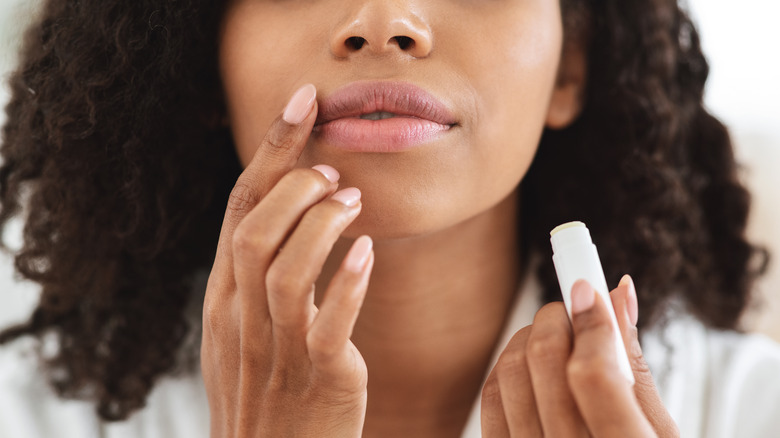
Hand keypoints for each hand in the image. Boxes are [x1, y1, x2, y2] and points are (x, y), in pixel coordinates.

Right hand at [200, 84, 371, 437]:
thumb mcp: (245, 333)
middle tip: (332, 170)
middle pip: (255, 228)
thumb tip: (290, 219)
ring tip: (353, 201)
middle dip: (294, 184)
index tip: (302, 102)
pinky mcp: (319, 376)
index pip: (240, 208)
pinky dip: (347, 282)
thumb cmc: (267, 395)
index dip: (271, 151)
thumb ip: (257, 280)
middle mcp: (242, 317)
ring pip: (285, 268)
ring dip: (321, 224)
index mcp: (225, 299)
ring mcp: (277, 347)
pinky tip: (368, 253)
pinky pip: (328, 323)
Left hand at [481, 275, 679, 436]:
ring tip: (555, 337)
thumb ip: (636, 366)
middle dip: (556, 318)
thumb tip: (617, 294)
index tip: (589, 287)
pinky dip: (507, 369)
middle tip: (574, 309)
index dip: (590, 321)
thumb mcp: (660, 432)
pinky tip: (530, 365)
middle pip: (542, 363)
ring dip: (528, 339)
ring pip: (507, 374)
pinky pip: (488, 401)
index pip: (594, 375)